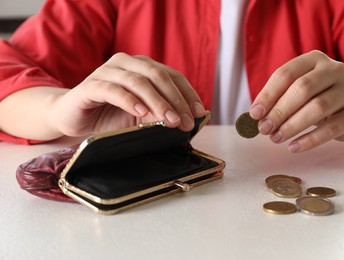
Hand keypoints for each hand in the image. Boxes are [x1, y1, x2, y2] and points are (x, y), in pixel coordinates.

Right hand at [49, 53, 206, 136]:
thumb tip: (187, 121)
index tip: (199, 113)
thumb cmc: (109, 115)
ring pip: (138, 81)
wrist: (73, 117)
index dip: (188, 93)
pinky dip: (129, 101)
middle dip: (176, 100)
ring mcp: (107, 72)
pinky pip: (112, 89)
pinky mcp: (90, 85)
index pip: (172, 75)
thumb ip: (160, 113)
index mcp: (142, 66)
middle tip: (185, 122)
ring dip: (157, 102)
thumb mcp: (141, 115)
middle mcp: (126, 63)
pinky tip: (141, 113)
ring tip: (169, 120)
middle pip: (158, 75)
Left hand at [250, 50, 343, 152]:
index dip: (268, 95)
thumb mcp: (296, 92)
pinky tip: (294, 147)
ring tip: (275, 138)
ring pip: (318, 107)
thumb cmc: (314, 98)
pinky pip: (332, 128)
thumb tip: (256, 116)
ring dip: (292, 126)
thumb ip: (277, 100)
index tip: (255, 114)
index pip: (286, 74)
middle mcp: (334, 69)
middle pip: (302, 89)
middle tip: (264, 129)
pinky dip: (310, 140)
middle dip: (279, 111)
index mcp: (314, 59)